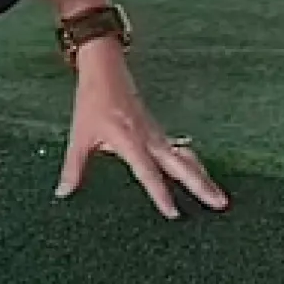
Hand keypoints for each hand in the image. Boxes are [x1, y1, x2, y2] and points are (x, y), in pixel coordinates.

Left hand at [56, 45, 228, 218]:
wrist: (105, 69)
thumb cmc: (91, 102)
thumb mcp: (79, 135)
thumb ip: (74, 166)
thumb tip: (62, 192)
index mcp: (128, 139)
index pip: (147, 171)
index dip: (160, 192)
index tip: (174, 213)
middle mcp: (148, 138)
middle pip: (180, 164)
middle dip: (200, 184)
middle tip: (220, 203)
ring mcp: (157, 134)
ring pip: (185, 158)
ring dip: (202, 176)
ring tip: (220, 197)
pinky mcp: (158, 131)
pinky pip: (180, 150)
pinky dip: (193, 164)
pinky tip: (203, 174)